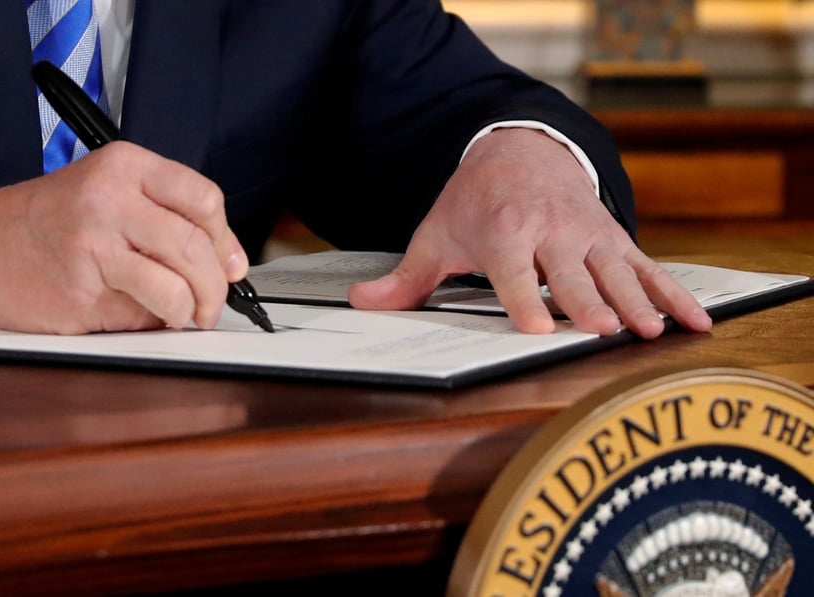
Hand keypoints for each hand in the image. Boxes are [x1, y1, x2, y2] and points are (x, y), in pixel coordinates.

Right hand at [0, 141, 247, 333]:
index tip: (231, 265)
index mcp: (123, 166)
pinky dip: (153, 322)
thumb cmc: (43, 222)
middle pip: (195, 247)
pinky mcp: (82, 292)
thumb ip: (164, 217)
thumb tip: (227, 263)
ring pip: (175, 287)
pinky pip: (141, 315)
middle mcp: (109, 200)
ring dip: (191, 311)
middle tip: (214, 304)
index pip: (204, 199)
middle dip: (216, 287)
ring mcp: (94, 246)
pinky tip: (140, 315)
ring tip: (184, 314)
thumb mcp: (105, 193)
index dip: (226, 240)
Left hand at [348, 128, 711, 338]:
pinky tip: (696, 322)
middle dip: (588, 303)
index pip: (512, 272)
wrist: (521, 149)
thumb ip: (407, 277)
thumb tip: (362, 304)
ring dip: (636, 301)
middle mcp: (549, 231)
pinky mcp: (615, 238)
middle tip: (605, 332)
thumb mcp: (436, 233)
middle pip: (570, 274)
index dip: (525, 300)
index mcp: (503, 232)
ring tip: (654, 332)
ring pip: (616, 271)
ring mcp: (588, 234)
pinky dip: (673, 294)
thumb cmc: (475, 202)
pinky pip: (649, 268)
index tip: (540, 330)